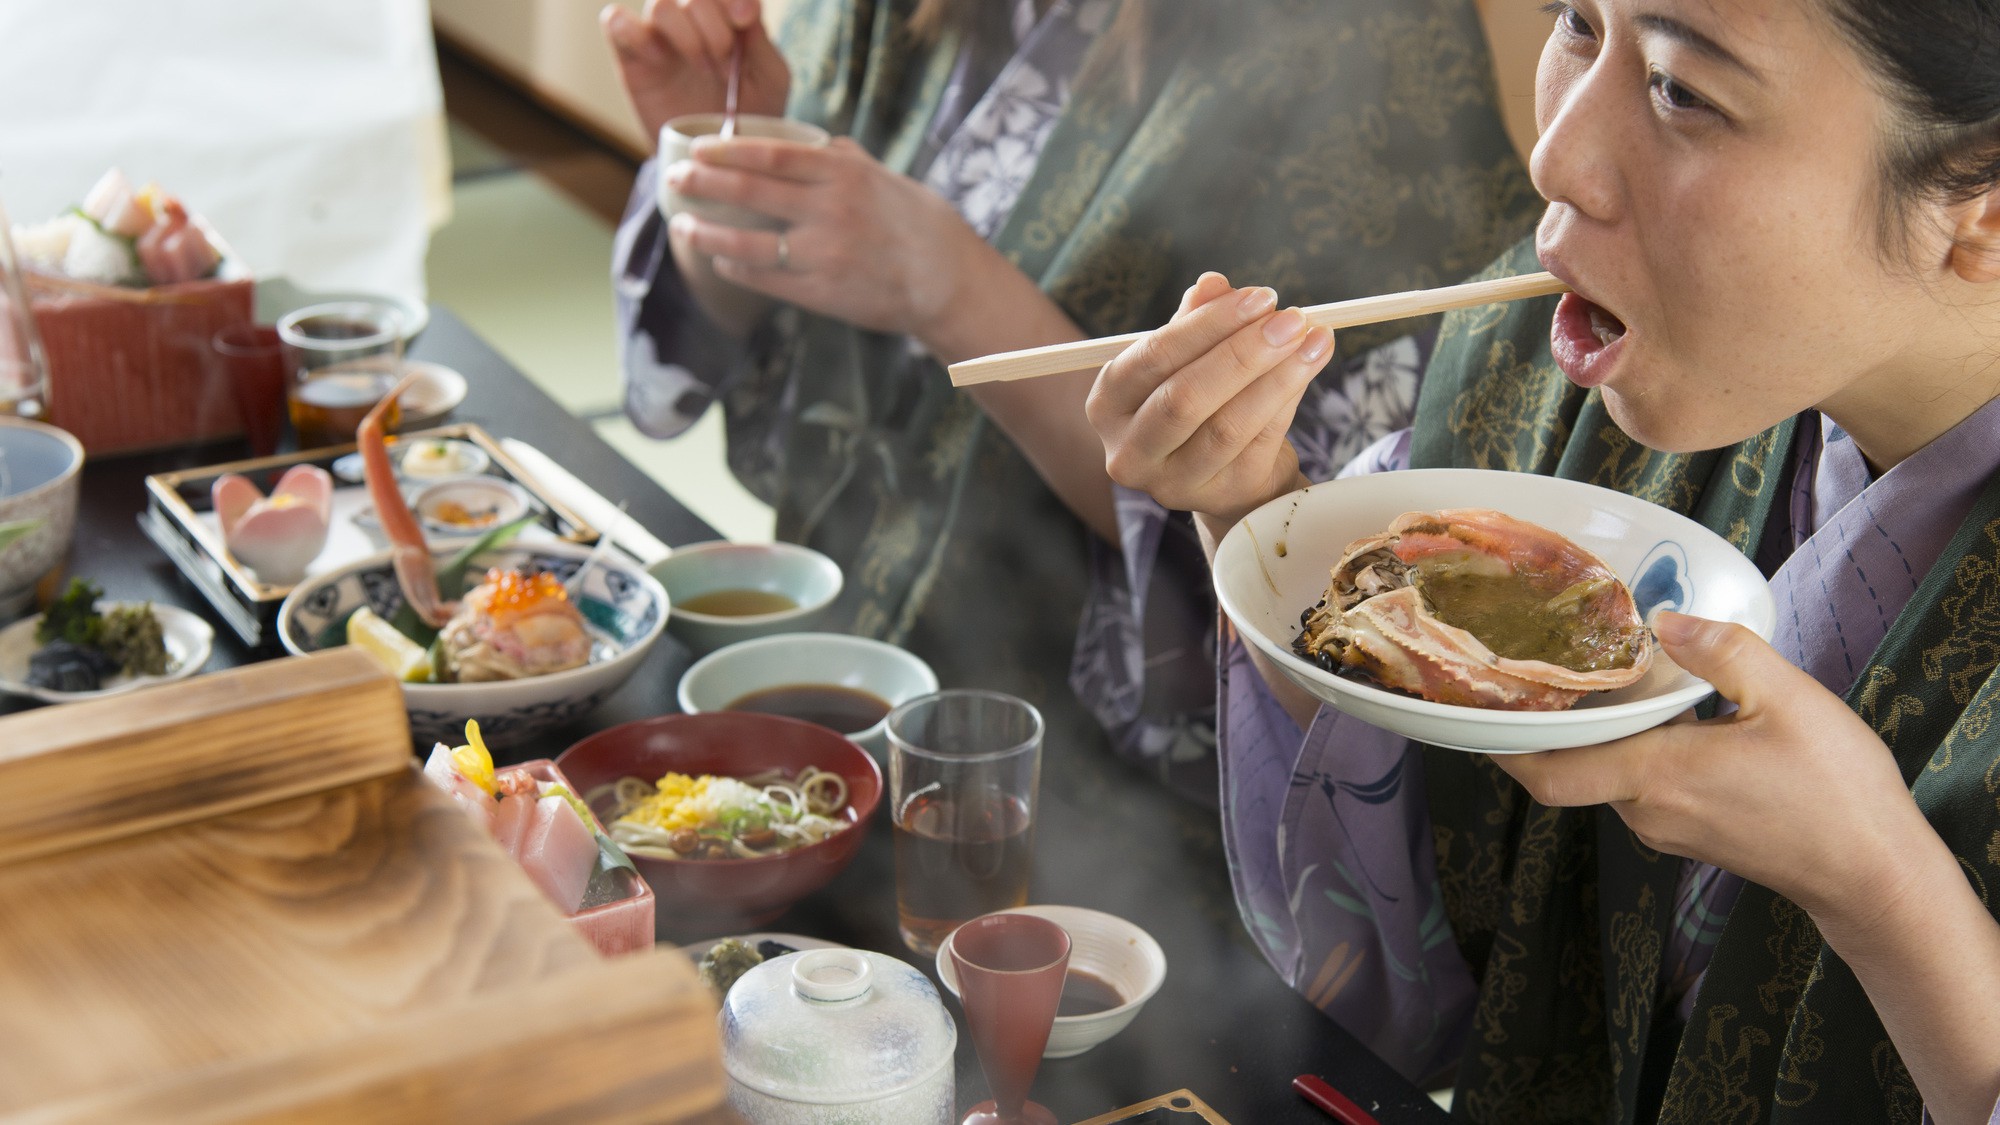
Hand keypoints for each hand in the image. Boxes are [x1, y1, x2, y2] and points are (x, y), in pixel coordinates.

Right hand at [601, 0, 788, 144]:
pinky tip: (659, 60)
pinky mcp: (631, 57)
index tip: (744, 20)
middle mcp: (692, 20)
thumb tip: (747, 5)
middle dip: (712, 24)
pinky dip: (634, 33)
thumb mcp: (770, 81)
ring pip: (659, 4)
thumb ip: (761, 42)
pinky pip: (615, 22)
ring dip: (684, 34)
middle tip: (723, 62)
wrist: (718, 158)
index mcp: (727, 18)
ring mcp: (659, 36)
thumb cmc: (749, 115)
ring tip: (701, 69)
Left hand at [665, 137, 994, 340]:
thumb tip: (813, 142)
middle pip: (749, 191)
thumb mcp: (886, 178)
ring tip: (683, 225)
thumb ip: (845, 159)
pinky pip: (764, 278)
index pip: (771, 154)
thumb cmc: (919, 225)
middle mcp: (830, 210)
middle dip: (703, 184)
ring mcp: (823, 254)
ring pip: (746, 241)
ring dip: (707, 231)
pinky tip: (721, 258)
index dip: (727, 150)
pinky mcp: (821, 293)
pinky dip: (736, 266)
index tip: (698, 149)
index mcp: (844, 174)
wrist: (949, 282)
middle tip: (674, 179)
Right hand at [1083, 273, 1334, 531]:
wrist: (1227, 473)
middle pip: (1184, 399)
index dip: (1208, 325)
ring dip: (1278, 376)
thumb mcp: (1188, 358)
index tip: (1261, 297)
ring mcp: (1174, 483)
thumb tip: (1213, 283)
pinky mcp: (1222, 496)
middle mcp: (1130, 452)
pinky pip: (1261, 442)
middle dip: (1244, 353)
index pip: (1153, 358)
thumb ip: (1196, 320)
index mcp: (1108, 405)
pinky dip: (1289, 398)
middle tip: (1291, 319)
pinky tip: (1310, 365)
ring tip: (1315, 338)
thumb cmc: (1201, 401)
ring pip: (1229, 426)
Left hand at [1494, 611, 1938, 927]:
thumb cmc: (1837, 794)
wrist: (1876, 877)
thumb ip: (1722, 651)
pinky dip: (1634, 750)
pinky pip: (1641, 785)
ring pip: (1608, 773)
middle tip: (1528, 669)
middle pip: (1569, 767)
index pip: (1547, 771)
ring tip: (1594, 677)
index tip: (1470, 708)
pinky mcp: (1690, 833)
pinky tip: (1656, 712)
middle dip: (1548, 723)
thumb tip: (1665, 622)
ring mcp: (1666, 827)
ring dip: (1599, 733)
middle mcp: (1645, 808)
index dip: (1499, 744)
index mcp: (1654, 775)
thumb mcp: (1788, 699)